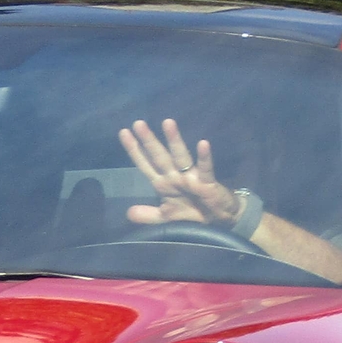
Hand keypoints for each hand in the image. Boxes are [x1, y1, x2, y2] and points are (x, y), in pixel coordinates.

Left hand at [118, 118, 242, 227]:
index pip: (145, 164)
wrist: (218, 219)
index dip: (134, 150)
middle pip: (159, 156)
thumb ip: (149, 215)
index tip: (123, 132)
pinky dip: (204, 157)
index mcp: (163, 183)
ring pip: (180, 156)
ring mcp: (191, 177)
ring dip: (174, 140)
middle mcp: (174, 176)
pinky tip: (203, 144)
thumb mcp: (167, 217)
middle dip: (149, 141)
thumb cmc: (192, 212)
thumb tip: (128, 213)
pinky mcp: (207, 182)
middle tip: (138, 123)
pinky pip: (205, 169)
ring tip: (168, 123)